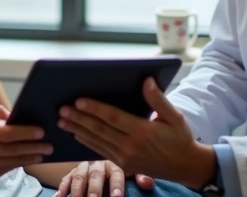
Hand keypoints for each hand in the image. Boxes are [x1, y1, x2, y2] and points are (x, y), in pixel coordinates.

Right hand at [0, 104, 52, 178]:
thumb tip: (15, 116)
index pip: (8, 133)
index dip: (26, 133)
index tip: (40, 131)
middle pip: (14, 149)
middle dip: (34, 147)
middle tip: (49, 144)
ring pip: (15, 160)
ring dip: (32, 156)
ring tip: (45, 152)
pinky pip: (11, 167)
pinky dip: (24, 162)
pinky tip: (34, 157)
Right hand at [56, 160, 153, 196]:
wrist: (104, 171)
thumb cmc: (119, 176)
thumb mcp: (131, 175)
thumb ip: (139, 178)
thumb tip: (148, 184)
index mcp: (115, 164)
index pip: (117, 173)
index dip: (116, 185)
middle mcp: (98, 165)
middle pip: (96, 175)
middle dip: (94, 190)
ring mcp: (83, 169)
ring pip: (79, 177)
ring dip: (77, 190)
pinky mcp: (71, 175)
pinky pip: (65, 180)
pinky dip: (62, 189)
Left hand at [58, 78, 214, 186]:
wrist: (184, 166)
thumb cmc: (179, 137)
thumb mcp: (174, 116)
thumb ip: (158, 99)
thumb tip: (146, 81)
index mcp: (143, 131)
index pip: (113, 118)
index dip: (94, 109)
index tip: (79, 100)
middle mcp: (131, 146)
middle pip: (99, 130)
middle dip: (79, 119)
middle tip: (62, 109)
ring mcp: (126, 158)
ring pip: (96, 142)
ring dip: (77, 130)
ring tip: (62, 121)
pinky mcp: (123, 166)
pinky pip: (101, 152)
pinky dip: (86, 143)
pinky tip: (76, 134)